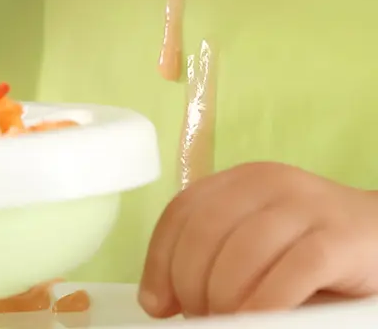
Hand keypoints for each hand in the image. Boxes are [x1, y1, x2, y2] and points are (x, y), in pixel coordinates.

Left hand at [139, 162, 377, 317]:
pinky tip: (257, 322)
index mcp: (241, 182)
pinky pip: (293, 271)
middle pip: (206, 230)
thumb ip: (216, 260)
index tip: (156, 304)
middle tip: (201, 318)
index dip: (160, 260)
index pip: (182, 212)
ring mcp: (307, 207)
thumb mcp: (259, 247)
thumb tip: (160, 302)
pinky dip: (267, 303)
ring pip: (244, 250)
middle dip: (192, 285)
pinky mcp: (340, 240)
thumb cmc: (316, 255)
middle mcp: (269, 183)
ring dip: (225, 299)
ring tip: (228, 323)